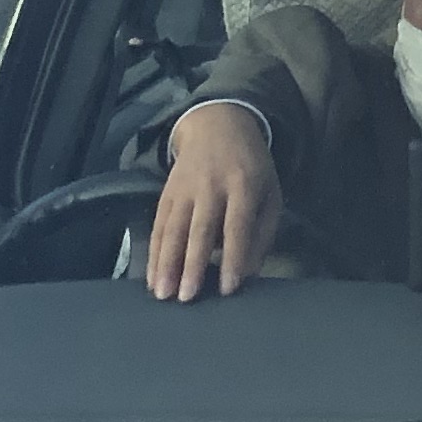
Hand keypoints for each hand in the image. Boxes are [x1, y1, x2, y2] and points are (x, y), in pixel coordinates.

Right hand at [147, 102, 279, 303]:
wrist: (218, 124)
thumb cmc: (251, 167)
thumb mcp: (270, 192)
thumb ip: (263, 233)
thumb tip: (248, 274)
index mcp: (244, 184)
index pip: (238, 224)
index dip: (233, 256)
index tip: (228, 289)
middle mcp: (212, 185)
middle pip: (201, 227)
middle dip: (193, 263)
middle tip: (188, 297)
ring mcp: (185, 187)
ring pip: (173, 228)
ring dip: (167, 262)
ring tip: (163, 293)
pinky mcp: (166, 192)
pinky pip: (158, 225)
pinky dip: (154, 253)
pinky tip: (151, 277)